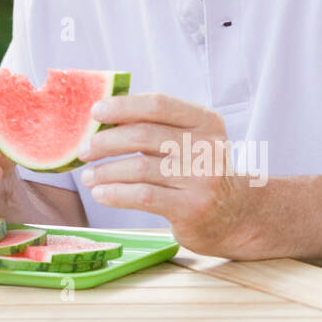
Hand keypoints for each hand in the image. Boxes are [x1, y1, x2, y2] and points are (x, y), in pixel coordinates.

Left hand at [78, 93, 259, 257]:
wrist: (238, 216)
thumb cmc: (200, 173)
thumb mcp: (190, 142)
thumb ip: (156, 127)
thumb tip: (102, 116)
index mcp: (206, 121)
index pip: (159, 104)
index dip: (123, 106)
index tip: (95, 112)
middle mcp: (207, 147)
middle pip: (143, 135)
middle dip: (105, 142)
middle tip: (83, 150)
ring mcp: (202, 179)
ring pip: (139, 167)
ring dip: (105, 171)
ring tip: (88, 176)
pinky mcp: (192, 208)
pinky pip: (143, 195)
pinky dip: (116, 193)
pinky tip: (100, 193)